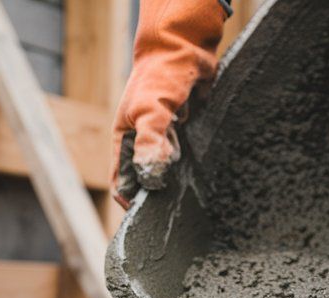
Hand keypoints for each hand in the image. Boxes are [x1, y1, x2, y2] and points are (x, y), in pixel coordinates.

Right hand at [112, 0, 227, 207]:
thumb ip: (150, 143)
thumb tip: (151, 177)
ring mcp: (166, 140)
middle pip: (149, 181)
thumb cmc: (161, 76)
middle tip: (176, 207)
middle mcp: (144, 143)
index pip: (123, 183)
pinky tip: (204, 169)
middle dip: (160, 192)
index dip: (133, 202)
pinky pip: (190, 159)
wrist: (187, 48)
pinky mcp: (187, 135)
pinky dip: (195, 163)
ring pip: (171, 172)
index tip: (150, 218)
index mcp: (126, 140)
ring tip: (189, 178)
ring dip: (180, 176)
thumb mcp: (151, 110)